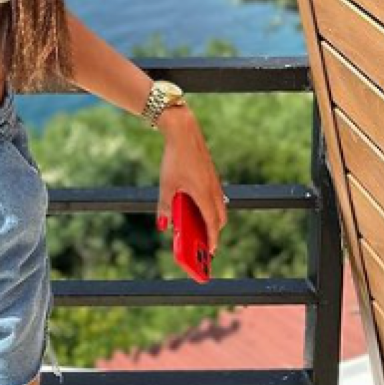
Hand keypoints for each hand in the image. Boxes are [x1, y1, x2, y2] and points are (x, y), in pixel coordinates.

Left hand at [155, 104, 227, 253]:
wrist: (184, 132)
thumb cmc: (175, 159)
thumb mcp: (166, 185)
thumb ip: (165, 207)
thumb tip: (163, 225)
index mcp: (204, 195)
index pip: (212, 224)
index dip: (212, 240)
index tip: (210, 252)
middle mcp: (213, 190)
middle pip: (220, 218)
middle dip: (214, 232)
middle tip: (204, 243)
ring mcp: (214, 181)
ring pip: (219, 206)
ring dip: (213, 218)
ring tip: (199, 227)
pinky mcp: (211, 174)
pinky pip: (215, 196)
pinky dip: (210, 206)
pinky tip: (196, 206)